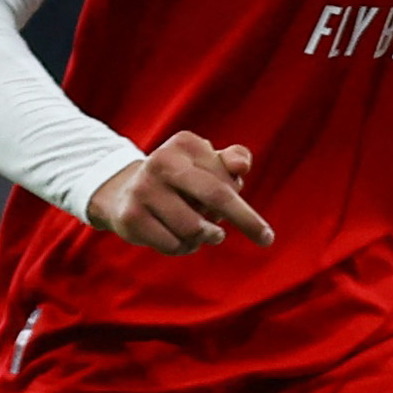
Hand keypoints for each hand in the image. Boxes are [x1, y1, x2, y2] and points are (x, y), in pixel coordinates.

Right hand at [89, 133, 271, 254]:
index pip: (227, 180)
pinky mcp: (130, 217)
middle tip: (265, 239)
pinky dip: (184, 248)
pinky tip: (180, 238)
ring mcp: (142, 189)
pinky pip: (173, 244)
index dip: (244, 209)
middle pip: (215, 197)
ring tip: (204, 232)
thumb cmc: (184, 180)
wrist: (126, 193)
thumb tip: (241, 167)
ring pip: (194, 229)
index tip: (264, 233)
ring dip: (206, 237)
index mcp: (185, 144)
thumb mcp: (209, 164)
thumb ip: (234, 160)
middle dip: (246, 221)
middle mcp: (160, 161)